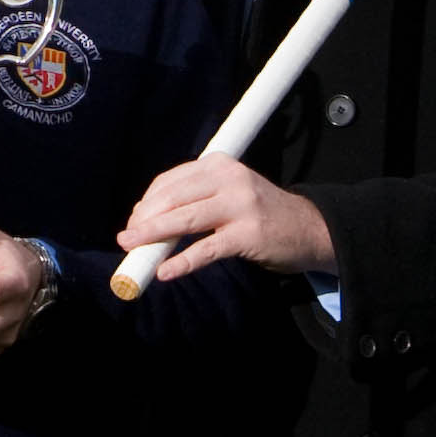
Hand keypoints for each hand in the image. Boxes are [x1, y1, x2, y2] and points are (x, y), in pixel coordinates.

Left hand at [118, 160, 334, 280]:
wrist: (309, 229)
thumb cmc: (260, 212)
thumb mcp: (229, 192)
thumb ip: (196, 198)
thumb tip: (149, 221)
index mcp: (219, 164)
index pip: (170, 181)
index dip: (147, 202)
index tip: (134, 221)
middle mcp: (229, 179)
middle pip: (173, 198)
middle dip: (144, 220)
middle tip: (126, 239)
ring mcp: (240, 205)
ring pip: (185, 220)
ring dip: (153, 237)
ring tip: (132, 250)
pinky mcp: (248, 234)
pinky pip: (207, 249)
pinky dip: (183, 262)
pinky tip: (165, 272)